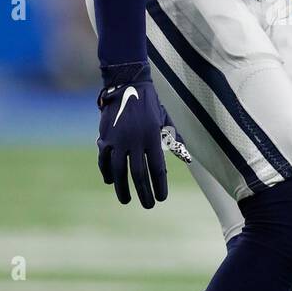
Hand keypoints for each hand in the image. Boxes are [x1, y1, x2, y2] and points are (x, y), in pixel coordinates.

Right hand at [97, 63, 190, 207]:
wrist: (128, 85)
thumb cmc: (150, 105)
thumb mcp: (166, 120)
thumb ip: (174, 140)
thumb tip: (187, 159)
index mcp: (153, 136)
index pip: (158, 168)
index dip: (159, 186)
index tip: (162, 198)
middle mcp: (136, 139)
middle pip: (139, 174)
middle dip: (144, 193)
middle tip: (148, 206)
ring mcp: (119, 139)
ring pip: (119, 170)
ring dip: (123, 188)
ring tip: (126, 200)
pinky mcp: (105, 137)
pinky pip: (104, 160)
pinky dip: (107, 172)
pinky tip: (111, 181)